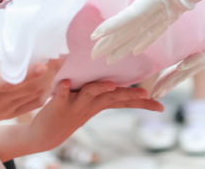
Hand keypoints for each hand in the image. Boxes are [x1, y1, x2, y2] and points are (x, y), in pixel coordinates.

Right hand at [0, 22, 62, 127]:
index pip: (11, 83)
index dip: (30, 75)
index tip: (45, 64)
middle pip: (30, 88)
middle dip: (49, 72)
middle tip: (60, 54)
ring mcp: (4, 109)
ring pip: (34, 97)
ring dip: (48, 82)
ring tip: (57, 63)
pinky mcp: (7, 114)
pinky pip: (31, 105)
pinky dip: (43, 93)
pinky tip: (48, 81)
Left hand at [28, 80, 161, 153]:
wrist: (44, 134)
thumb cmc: (69, 111)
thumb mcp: (88, 100)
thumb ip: (100, 88)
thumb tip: (117, 71)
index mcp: (99, 103)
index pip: (123, 102)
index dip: (142, 103)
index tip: (161, 106)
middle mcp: (90, 104)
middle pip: (112, 97)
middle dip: (128, 95)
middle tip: (146, 94)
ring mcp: (75, 104)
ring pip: (89, 94)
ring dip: (100, 89)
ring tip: (111, 85)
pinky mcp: (58, 104)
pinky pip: (61, 95)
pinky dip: (63, 89)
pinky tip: (64, 82)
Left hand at [91, 0, 204, 62]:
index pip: (134, 15)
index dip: (114, 26)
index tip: (96, 36)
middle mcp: (169, 6)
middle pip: (137, 29)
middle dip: (116, 43)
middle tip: (94, 56)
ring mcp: (177, 9)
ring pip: (148, 32)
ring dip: (128, 44)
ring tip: (111, 57)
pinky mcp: (182, 7)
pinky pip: (161, 28)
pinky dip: (147, 38)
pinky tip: (140, 46)